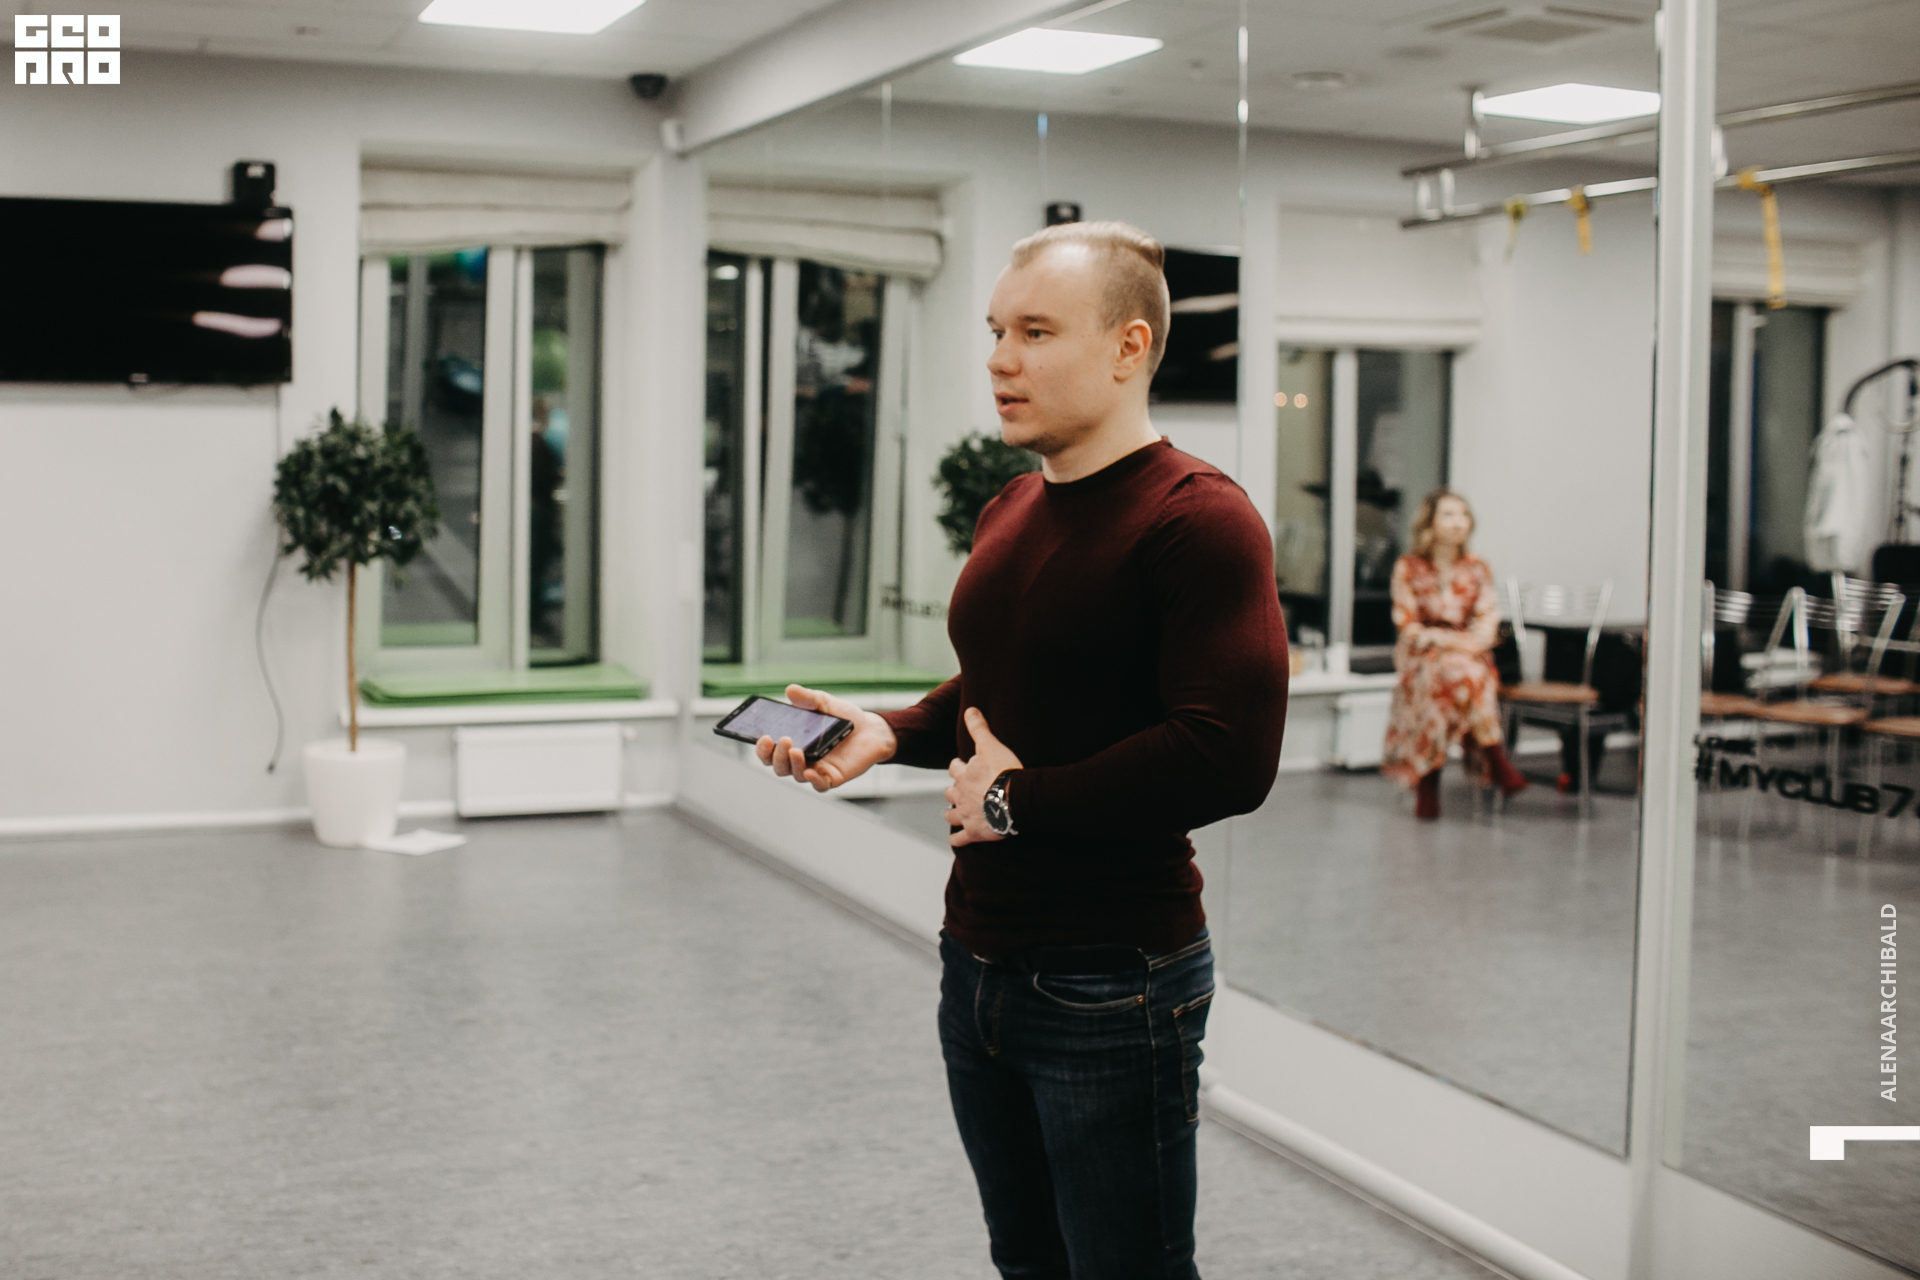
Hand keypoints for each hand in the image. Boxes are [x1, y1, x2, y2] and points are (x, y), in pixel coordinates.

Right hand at [752, 684, 897, 792]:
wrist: (872, 729)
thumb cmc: (844, 718)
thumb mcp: (825, 703)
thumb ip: (808, 698)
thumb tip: (790, 690)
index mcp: (793, 743)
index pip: (769, 750)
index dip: (762, 748)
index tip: (763, 737)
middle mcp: (800, 759)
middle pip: (778, 766)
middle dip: (775, 756)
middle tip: (782, 740)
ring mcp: (816, 770)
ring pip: (795, 775)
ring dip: (791, 764)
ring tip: (796, 750)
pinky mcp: (832, 778)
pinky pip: (819, 785)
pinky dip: (813, 780)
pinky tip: (810, 771)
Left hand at [946, 706, 1024, 846]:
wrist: (1014, 800)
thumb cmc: (1004, 771)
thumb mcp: (991, 745)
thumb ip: (979, 728)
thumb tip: (970, 709)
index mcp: (963, 775)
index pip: (955, 767)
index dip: (959, 766)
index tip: (963, 765)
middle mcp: (959, 795)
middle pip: (950, 792)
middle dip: (953, 790)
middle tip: (959, 790)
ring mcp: (965, 815)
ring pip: (950, 815)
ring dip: (950, 814)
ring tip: (952, 813)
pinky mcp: (973, 832)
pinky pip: (960, 839)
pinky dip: (957, 840)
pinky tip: (956, 841)